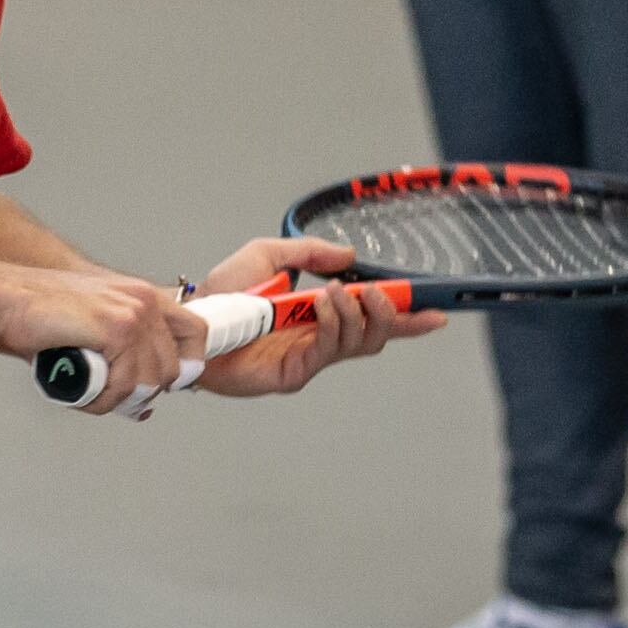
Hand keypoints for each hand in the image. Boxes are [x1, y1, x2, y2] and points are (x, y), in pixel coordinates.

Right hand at [1, 268, 183, 414]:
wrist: (3, 298)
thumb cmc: (39, 313)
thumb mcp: (92, 325)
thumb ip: (122, 356)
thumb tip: (143, 406)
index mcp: (143, 295)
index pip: (196, 334)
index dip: (185, 368)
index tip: (161, 385)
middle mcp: (144, 301)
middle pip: (171, 370)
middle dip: (141, 393)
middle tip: (110, 397)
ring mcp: (132, 315)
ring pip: (148, 383)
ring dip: (118, 400)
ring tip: (90, 393)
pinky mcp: (115, 330)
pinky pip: (124, 385)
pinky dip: (103, 400)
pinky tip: (83, 392)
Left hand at [191, 237, 446, 398]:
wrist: (191, 319)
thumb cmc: (224, 292)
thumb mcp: (268, 256)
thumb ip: (308, 254)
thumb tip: (349, 256)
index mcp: (319, 315)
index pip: (372, 318)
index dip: (406, 317)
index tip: (436, 310)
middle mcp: (320, 339)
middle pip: (375, 336)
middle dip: (387, 314)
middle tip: (376, 292)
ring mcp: (309, 358)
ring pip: (357, 344)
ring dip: (355, 315)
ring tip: (338, 293)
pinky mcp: (293, 373)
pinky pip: (327, 352)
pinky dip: (333, 325)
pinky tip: (322, 306)